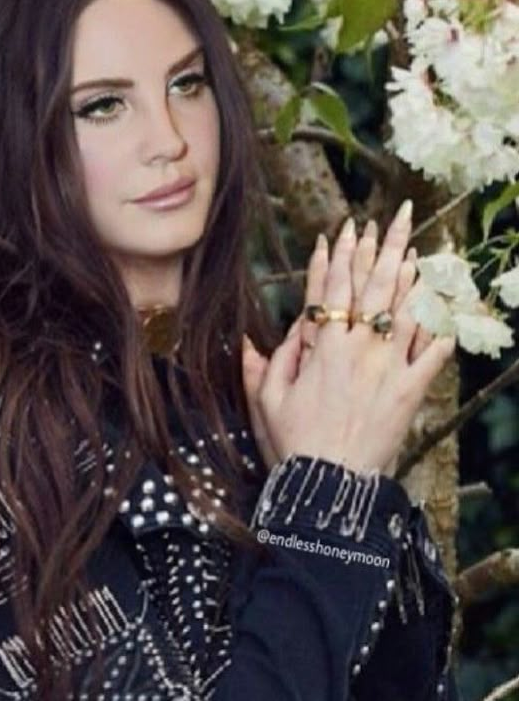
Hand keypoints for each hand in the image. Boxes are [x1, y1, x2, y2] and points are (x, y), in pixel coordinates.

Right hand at [242, 201, 455, 474]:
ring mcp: (388, 367)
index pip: (330, 290)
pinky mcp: (411, 390)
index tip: (343, 230)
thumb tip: (253, 338)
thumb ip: (266, 365)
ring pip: (405, 310)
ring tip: (418, 248)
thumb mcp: (267, 403)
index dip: (337, 257)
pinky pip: (433, 352)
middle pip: (374, 287)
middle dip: (384, 247)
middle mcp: (358, 349)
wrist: (330, 483)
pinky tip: (447, 305)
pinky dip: (441, 327)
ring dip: (412, 276)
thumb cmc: (294, 444)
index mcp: (322, 348)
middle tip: (397, 216)